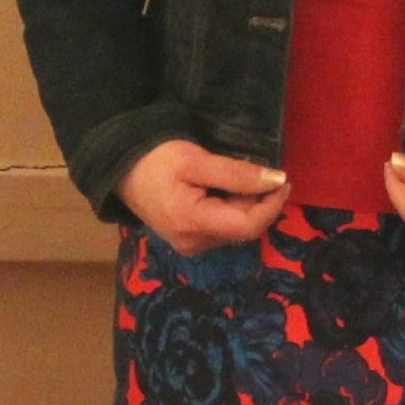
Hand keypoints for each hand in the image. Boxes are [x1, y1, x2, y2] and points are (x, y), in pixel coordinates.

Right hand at [116, 139, 290, 254]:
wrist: (120, 168)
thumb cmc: (156, 159)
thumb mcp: (197, 160)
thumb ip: (237, 173)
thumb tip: (277, 180)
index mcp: (193, 225)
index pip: (249, 226)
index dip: (272, 205)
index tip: (284, 180)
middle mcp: (194, 243)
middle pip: (243, 228)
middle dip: (260, 203)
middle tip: (266, 174)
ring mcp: (190, 245)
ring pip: (234, 229)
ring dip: (248, 206)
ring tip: (247, 179)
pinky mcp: (188, 240)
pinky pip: (222, 228)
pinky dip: (233, 210)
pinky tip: (229, 191)